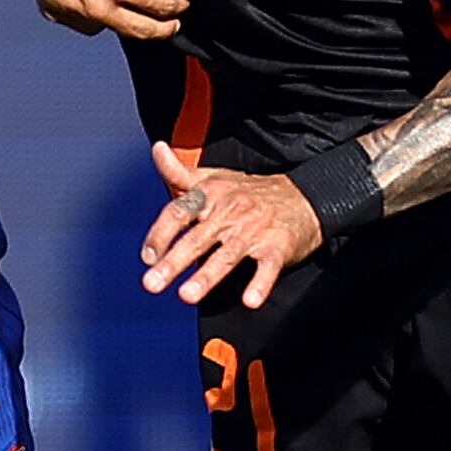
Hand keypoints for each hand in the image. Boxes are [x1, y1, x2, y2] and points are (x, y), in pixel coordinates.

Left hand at [139, 141, 321, 309]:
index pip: (180, 212)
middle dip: (173, 262)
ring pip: (228, 255)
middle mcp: (231, 212)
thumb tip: (157, 149)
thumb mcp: (214, 178)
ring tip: (187, 296)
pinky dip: (260, 283)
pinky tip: (250, 300)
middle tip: (152, 284)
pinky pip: (267, 268)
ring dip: (207, 276)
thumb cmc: (249, 192)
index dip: (160, 234)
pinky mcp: (278, 247)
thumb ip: (180, 172)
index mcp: (212, 195)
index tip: (147, 257)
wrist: (304, 197)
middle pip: (197, 238)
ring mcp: (255, 230)